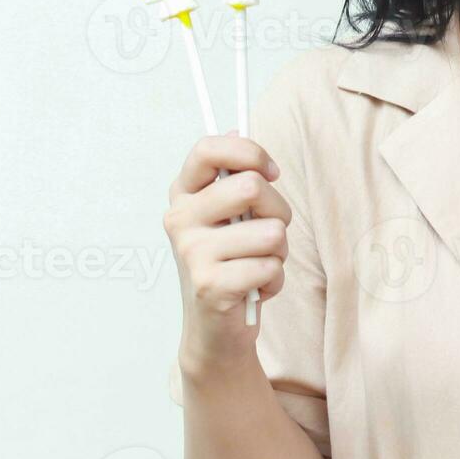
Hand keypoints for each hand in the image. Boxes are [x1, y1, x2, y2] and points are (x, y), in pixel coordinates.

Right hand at [165, 132, 291, 376]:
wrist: (215, 332)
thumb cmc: (230, 265)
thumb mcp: (228, 216)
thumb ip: (232, 175)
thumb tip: (236, 126)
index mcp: (183, 194)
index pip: (209, 149)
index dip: (249, 153)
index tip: (270, 172)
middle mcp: (180, 219)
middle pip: (251, 186)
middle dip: (279, 211)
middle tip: (269, 234)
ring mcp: (191, 253)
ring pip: (272, 231)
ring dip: (279, 253)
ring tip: (258, 266)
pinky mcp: (210, 285)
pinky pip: (271, 267)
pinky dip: (275, 281)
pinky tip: (254, 291)